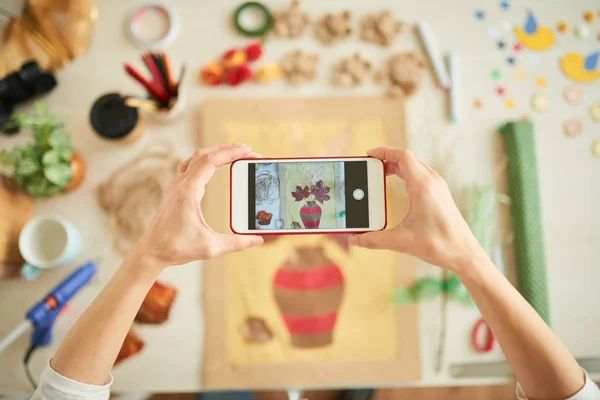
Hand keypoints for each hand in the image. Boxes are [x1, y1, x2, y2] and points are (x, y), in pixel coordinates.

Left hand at [135, 144, 263, 268]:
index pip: (211, 161)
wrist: (151, 251)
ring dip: (215, 152)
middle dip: (227, 149)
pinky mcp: (174, 190)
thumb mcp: (211, 248)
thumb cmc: (176, 248)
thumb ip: (237, 243)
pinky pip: (189, 166)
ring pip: (195, 158)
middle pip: (205, 154)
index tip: (247, 151)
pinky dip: (204, 160)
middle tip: (247, 150)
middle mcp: (180, 184)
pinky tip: (213, 166)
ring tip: (233, 152)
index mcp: (188, 192)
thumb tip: (258, 239)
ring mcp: (175, 185)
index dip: (231, 153)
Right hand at [349, 147, 484, 271]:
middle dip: (387, 159)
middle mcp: (432, 182)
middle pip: (407, 159)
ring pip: (415, 166)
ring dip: (397, 166)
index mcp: (423, 187)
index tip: (369, 154)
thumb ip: (374, 239)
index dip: (384, 151)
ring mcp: (438, 187)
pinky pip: (421, 175)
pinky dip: (407, 173)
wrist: (465, 253)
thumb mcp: (401, 241)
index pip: (403, 156)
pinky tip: (399, 184)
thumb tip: (355, 239)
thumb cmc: (440, 245)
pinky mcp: (440, 194)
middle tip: (370, 166)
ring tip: (381, 173)